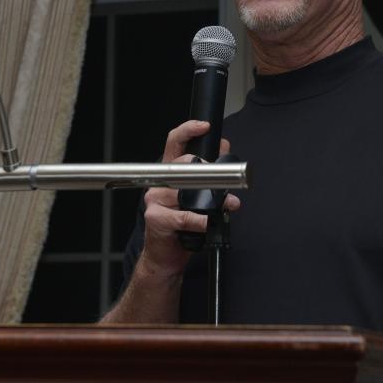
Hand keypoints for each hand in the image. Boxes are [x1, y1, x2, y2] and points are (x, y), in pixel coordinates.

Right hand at [139, 121, 240, 275]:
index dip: (188, 130)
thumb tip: (225, 151)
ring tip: (227, 204)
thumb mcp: (196, 195)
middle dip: (209, 172)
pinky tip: (207, 222)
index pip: (174, 143)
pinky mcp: (156, 218)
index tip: (205, 126)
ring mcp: (154, 199)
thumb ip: (208, 174)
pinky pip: (183, 215)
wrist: (166, 256)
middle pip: (184, 165)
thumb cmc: (181, 225)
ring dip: (212, 199)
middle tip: (227, 180)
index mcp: (169, 173)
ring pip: (186, 191)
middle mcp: (159, 182)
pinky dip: (199, 220)